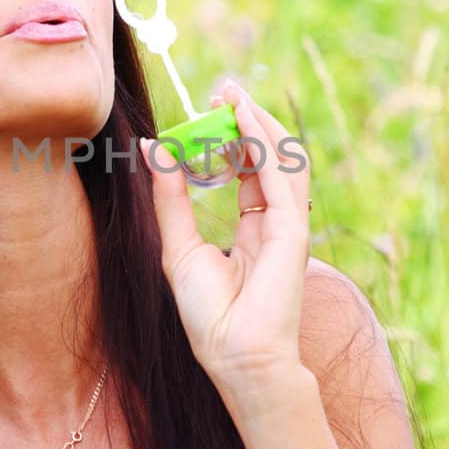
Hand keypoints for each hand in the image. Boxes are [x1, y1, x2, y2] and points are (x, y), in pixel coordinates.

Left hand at [140, 82, 310, 407]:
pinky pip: (279, 175)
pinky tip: (242, 119)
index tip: (209, 111)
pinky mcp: (292, 231)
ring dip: (258, 122)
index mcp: (256, 230)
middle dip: (248, 121)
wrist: (235, 357)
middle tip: (222, 91)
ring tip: (231, 95)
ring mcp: (289, 226)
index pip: (249, 170)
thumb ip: (172, 198)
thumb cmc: (210, 316)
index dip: (232, 137)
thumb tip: (155, 149)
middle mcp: (277, 223)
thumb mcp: (178, 246)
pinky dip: (262, 143)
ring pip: (282, 159)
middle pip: (270, 158)